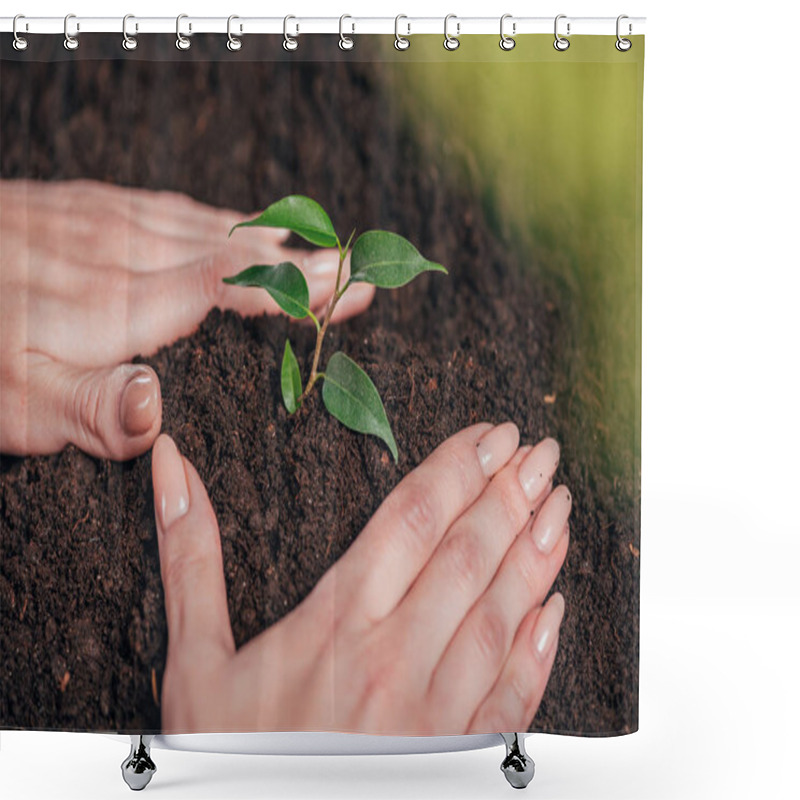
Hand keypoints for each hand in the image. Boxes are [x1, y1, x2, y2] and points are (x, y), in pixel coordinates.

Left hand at [0, 179, 373, 458]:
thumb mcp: (15, 401)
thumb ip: (91, 408)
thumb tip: (160, 409)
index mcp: (121, 300)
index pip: (234, 284)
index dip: (298, 286)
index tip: (352, 286)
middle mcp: (126, 250)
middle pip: (238, 248)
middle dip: (306, 263)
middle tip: (358, 272)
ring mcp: (108, 220)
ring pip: (213, 223)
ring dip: (274, 240)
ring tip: (317, 252)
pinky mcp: (89, 206)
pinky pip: (174, 207)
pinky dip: (222, 218)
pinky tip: (234, 224)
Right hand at [152, 423, 569, 734]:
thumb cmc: (229, 756)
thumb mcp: (193, 659)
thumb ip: (190, 556)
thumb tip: (173, 467)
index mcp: (336, 624)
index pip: (412, 519)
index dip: (458, 468)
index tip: (492, 434)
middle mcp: (394, 659)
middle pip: (467, 556)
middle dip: (510, 495)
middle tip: (541, 450)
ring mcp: (433, 713)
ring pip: (500, 615)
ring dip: (536, 554)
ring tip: (559, 504)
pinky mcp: (456, 756)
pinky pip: (512, 697)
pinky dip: (540, 649)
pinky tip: (557, 607)